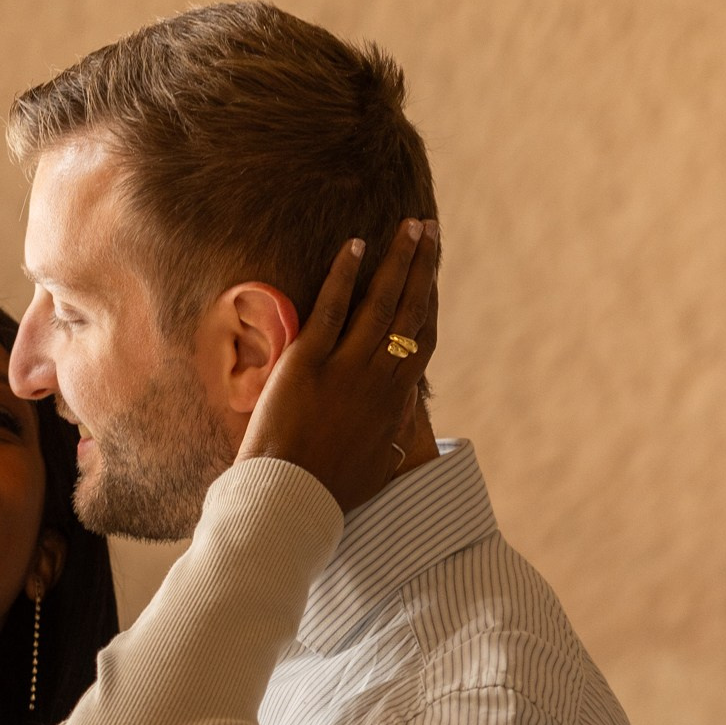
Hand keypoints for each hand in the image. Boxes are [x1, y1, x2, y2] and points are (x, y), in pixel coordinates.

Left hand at [236, 218, 438, 511]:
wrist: (292, 498)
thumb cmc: (331, 490)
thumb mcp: (378, 468)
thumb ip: (394, 443)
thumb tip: (405, 434)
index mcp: (395, 400)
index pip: (421, 338)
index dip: (429, 301)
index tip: (433, 274)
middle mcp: (379, 377)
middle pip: (409, 310)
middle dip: (422, 266)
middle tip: (429, 230)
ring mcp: (346, 366)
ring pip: (381, 303)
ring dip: (398, 260)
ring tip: (408, 226)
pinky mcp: (308, 361)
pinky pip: (332, 308)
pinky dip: (344, 275)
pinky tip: (356, 245)